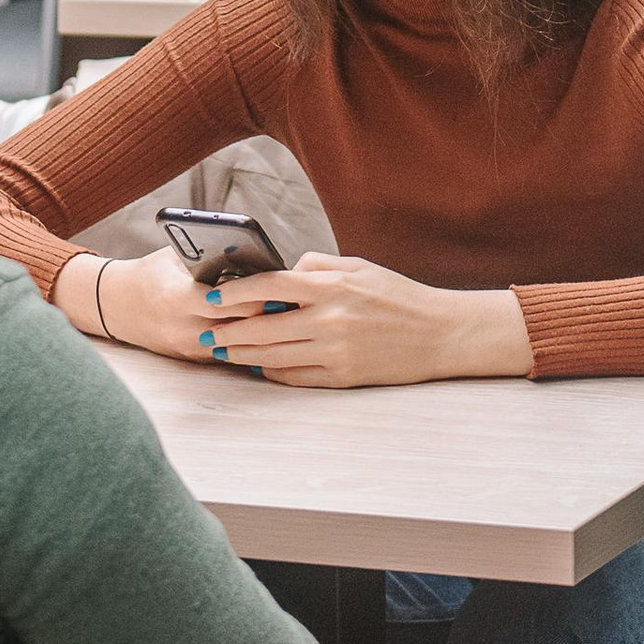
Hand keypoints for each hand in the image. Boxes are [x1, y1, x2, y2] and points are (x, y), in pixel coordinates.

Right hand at [59, 243, 281, 365]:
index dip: (253, 298)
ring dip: (259, 335)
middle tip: (296, 308)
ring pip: (233, 346)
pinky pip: (225, 355)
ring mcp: (185, 347)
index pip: (224, 302)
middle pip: (234, 326)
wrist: (118, 305)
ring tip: (289, 323)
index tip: (282, 291)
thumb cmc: (153, 272)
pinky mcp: (190, 359)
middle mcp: (181, 327)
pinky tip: (270, 338)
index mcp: (177, 297)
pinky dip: (246, 345)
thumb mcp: (175, 256)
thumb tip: (250, 251)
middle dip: (265, 318)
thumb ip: (207, 256)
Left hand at [239, 255, 530, 388]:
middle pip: (262, 328)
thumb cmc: (397, 295)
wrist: (438, 333)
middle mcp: (329, 320)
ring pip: (272, 356)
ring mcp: (334, 352)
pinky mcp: (341, 377)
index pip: (270, 287)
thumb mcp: (359, 266)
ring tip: (223, 351)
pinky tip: (259, 366)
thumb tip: (281, 273)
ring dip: (242, 355)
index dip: (235, 293)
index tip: (212, 297)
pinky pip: (295, 377)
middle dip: (228, 331)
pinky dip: (272, 372)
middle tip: (205, 332)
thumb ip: (317, 266)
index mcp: (332, 287)